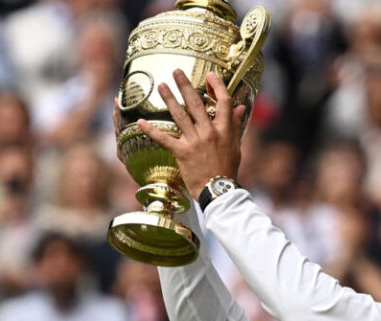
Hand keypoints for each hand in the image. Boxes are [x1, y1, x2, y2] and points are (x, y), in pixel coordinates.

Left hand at [137, 70, 245, 199]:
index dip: (217, 87)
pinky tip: (140, 122)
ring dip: (169, 99)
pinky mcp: (182, 152)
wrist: (218, 189)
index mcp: (224, 130)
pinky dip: (151, 130)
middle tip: (176, 72)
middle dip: (186, 86)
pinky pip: (164, 139)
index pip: (223, 102)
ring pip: (180, 116)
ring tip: (161, 86)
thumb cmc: (228, 168)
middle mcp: (209, 132)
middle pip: (196, 103)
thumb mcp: (236, 145)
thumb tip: (240, 108)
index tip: (210, 75)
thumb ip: (235, 125)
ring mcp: (195, 142)